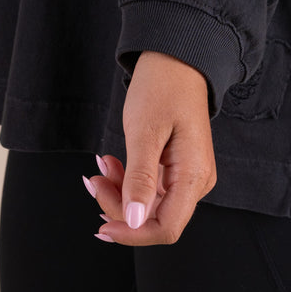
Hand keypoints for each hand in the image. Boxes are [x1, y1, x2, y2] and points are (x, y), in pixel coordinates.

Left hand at [84, 51, 215, 245]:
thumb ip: (139, 179)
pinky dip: (125, 180)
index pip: (165, 228)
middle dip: (119, 207)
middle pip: (154, 219)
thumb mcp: (145, 130)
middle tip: (94, 179)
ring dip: (119, 193)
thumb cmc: (163, 86)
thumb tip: (135, 222)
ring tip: (102, 165)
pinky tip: (112, 162)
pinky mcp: (176, 168)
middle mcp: (196, 181)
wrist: (175, 57)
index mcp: (194, 174)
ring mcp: (187, 175)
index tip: (100, 225)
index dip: (132, 234)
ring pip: (147, 206)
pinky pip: (148, 189)